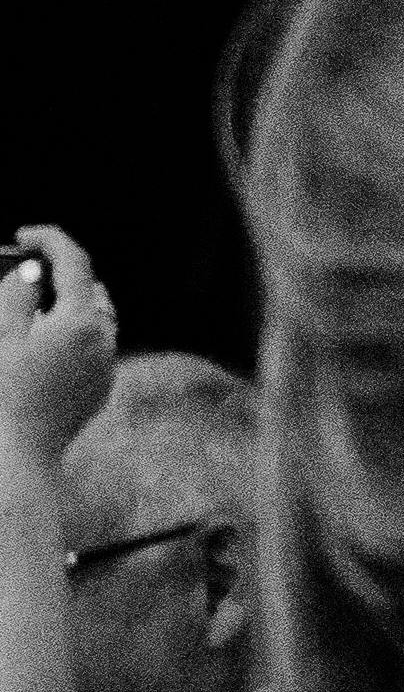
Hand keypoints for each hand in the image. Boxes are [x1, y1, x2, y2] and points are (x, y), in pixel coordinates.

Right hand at [3, 226, 121, 470]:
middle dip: (60, 275)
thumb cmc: (2, 394)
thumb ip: (18, 294)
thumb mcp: (0, 336)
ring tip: (31, 308)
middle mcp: (105, 339)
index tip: (24, 234)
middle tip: (24, 272)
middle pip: (90, 289)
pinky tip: (41, 345)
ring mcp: (105, 366)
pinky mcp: (99, 388)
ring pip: (94, 320)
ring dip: (67, 306)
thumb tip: (33, 272)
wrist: (16, 457)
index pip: (75, 261)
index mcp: (83, 320)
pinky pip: (91, 349)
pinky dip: (70, 336)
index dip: (50, 239)